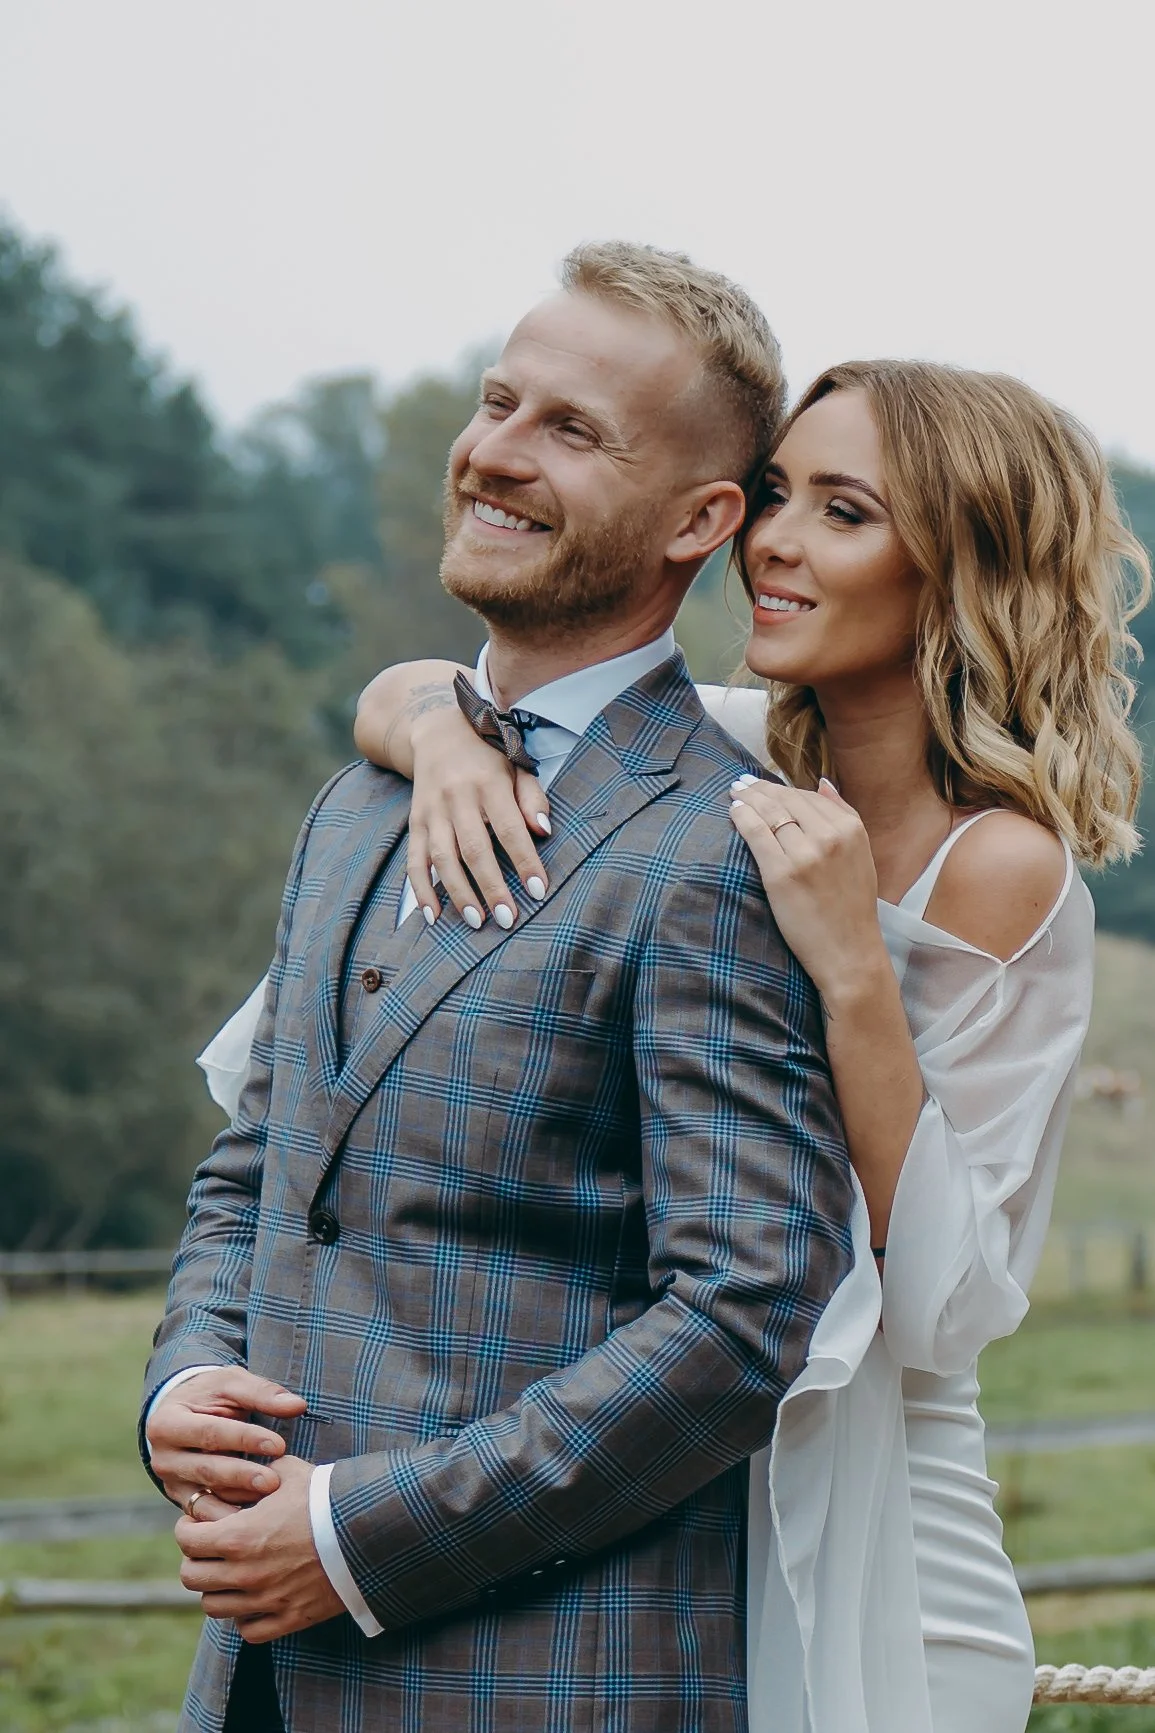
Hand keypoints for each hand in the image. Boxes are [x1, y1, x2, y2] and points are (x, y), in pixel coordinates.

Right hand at [147, 1368, 306, 1521]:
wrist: (185, 1414)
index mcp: (167, 1423)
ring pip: (204, 1498)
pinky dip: (229, 1517)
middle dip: (242, 1476)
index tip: (278, 1445)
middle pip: (206, 1469)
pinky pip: (206, 1514)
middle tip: (273, 1481)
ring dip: (237, 1502)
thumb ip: (263, 1393)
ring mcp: (171, 1484)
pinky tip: (254, 1519)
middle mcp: (162, 1458)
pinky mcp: (183, 1501)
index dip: (245, 1439)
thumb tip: (297, 1406)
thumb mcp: (231, 1384)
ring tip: (268, 1502)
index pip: (210, 1433)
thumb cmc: (211, 1395)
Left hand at [176, 1455, 344, 1641]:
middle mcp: (245, 1573)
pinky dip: (245, 1616)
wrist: (368, 1531)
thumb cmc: (326, 1497)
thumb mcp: (288, 1471)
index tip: (196, 1523)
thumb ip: (256, 1472)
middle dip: (196, 1559)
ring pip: (213, 1607)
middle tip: (210, 1548)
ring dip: (217, 1589)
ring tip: (231, 1572)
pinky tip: (255, 1596)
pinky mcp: (288, 1619)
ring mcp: (265, 1600)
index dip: (187, 1528)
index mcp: (239, 1536)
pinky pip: (248, 1630)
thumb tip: (238, 1470)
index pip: (186, 1541)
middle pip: (191, 1577)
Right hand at [407, 702, 550, 928]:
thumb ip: (531, 798)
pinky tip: (433, 915)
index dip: (524, 860)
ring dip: (459, 893)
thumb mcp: (516, 765)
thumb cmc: (488, 754)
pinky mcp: (415, 822)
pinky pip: (414, 860)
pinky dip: (420, 890)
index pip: (509, 828)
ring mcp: (432, 811)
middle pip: (474, 849)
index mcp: (488, 783)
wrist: (437, 730)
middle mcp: (457, 797)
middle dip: (492, 887)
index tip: (539, 890)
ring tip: (477, 922)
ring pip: (442, 858)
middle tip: (508, 919)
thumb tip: (543, 831)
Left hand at [728, 776, 887, 1001]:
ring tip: (735, 792)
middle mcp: (830, 836)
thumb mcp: (861, 855)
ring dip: (748, 798)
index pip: (809, 796)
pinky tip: (733, 812)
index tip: (764, 785)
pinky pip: (756, 834)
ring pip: (769, 813)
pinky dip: (742, 817)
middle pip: (786, 800)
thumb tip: (822, 783)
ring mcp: (805, 854)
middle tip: (742, 783)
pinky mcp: (781, 874)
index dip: (782, 788)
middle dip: (761, 789)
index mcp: (851, 830)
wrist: (848, 952)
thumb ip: (844, 816)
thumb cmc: (852, 907)